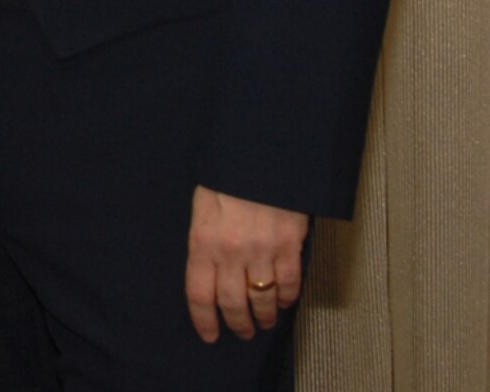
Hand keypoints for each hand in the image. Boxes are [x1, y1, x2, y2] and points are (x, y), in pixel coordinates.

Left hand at [184, 185, 307, 342]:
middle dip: (237, 324)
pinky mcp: (290, 245)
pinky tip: (284, 302)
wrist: (261, 154)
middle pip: (232, 304)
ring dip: (264, 317)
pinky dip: (287, 298)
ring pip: (263, 299)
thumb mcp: (202, 205)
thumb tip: (207, 271)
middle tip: (242, 332)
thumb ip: (204, 240)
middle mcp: (231, 251)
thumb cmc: (226, 177)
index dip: (203, 320)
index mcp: (203, 239)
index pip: (199, 293)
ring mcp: (262, 250)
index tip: (209, 335)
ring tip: (264, 322)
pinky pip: (289, 284)